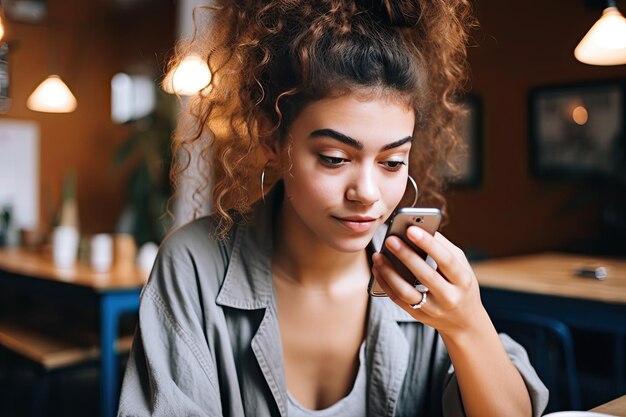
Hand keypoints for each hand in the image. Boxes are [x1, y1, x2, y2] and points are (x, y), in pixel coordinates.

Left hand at [371, 226, 485, 336]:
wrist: (464, 321)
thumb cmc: (460, 284)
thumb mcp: (462, 266)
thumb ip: (444, 247)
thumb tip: (421, 227)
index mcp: (463, 280)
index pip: (446, 260)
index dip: (429, 244)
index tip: (411, 229)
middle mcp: (449, 297)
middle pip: (425, 275)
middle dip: (406, 255)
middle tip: (390, 239)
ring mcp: (433, 309)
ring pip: (407, 292)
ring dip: (389, 272)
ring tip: (378, 255)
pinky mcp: (418, 315)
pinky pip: (398, 299)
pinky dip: (385, 283)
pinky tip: (377, 268)